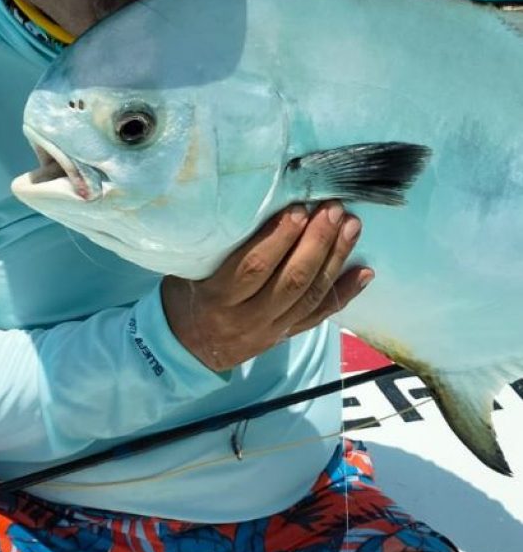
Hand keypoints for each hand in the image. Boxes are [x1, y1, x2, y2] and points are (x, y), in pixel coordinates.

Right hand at [160, 202, 372, 371]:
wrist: (187, 348)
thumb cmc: (186, 295)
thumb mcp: (189, 270)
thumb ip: (216, 247)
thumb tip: (247, 203)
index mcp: (218, 298)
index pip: (254, 267)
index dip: (279, 238)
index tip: (298, 208)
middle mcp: (247, 318)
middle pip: (289, 280)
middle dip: (316, 242)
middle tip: (332, 209)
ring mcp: (270, 330)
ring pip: (309, 296)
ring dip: (334, 259)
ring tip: (351, 226)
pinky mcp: (286, 337)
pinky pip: (319, 315)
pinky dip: (344, 293)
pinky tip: (364, 272)